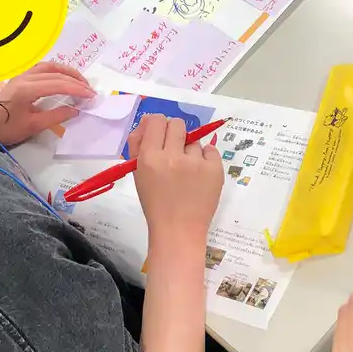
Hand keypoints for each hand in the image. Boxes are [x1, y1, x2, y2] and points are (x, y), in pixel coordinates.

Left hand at [0, 62, 93, 145]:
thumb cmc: (5, 129)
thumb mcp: (32, 126)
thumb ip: (55, 117)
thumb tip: (75, 110)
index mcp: (27, 89)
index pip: (58, 84)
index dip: (77, 89)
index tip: (91, 95)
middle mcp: (24, 77)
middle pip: (55, 73)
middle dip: (75, 80)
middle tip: (89, 90)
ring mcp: (21, 75)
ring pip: (48, 66)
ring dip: (66, 72)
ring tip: (80, 81)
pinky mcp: (19, 77)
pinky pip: (41, 68)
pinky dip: (55, 70)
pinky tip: (62, 77)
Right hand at [129, 115, 223, 253]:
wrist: (178, 230)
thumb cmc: (155, 204)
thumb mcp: (139, 174)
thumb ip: (138, 147)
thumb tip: (146, 124)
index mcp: (149, 158)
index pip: (155, 121)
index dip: (158, 125)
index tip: (159, 135)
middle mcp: (172, 156)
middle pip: (177, 124)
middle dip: (175, 134)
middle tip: (175, 149)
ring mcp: (196, 162)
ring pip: (194, 141)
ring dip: (189, 152)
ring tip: (187, 173)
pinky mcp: (214, 169)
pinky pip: (210, 151)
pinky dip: (205, 160)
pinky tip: (200, 175)